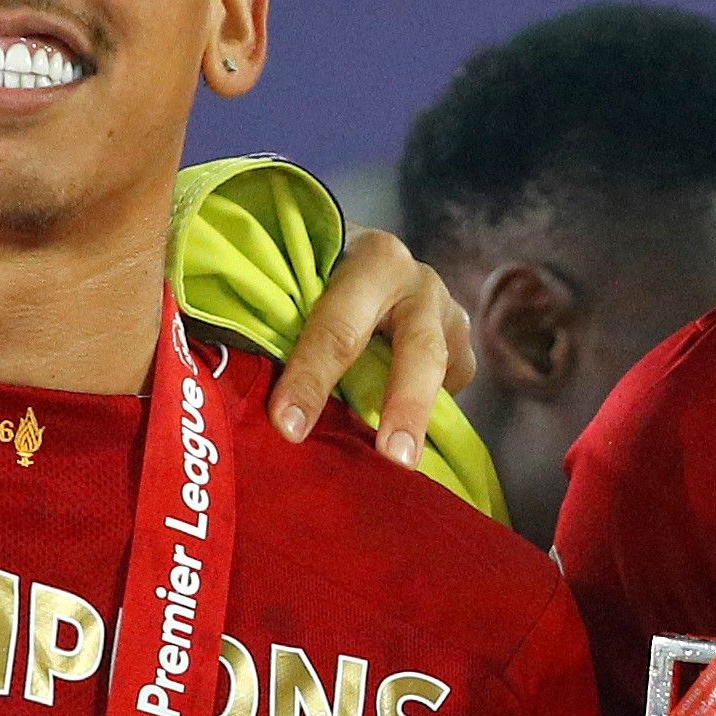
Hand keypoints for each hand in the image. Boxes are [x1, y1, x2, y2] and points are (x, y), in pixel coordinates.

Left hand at [269, 225, 473, 467]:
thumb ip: (281, 324)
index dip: (311, 378)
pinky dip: (432, 409)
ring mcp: (447, 310)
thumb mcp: (298, 281)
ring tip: (404, 465)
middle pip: (419, 350)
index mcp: (370, 259)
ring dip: (424, 417)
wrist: (353, 249)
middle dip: (406, 406)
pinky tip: (403, 427)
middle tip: (394, 457)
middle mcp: (418, 281)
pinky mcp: (461, 340)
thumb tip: (254, 396)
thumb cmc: (314, 270)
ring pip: (444, 369)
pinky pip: (454, 381)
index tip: (289, 426)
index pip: (338, 327)